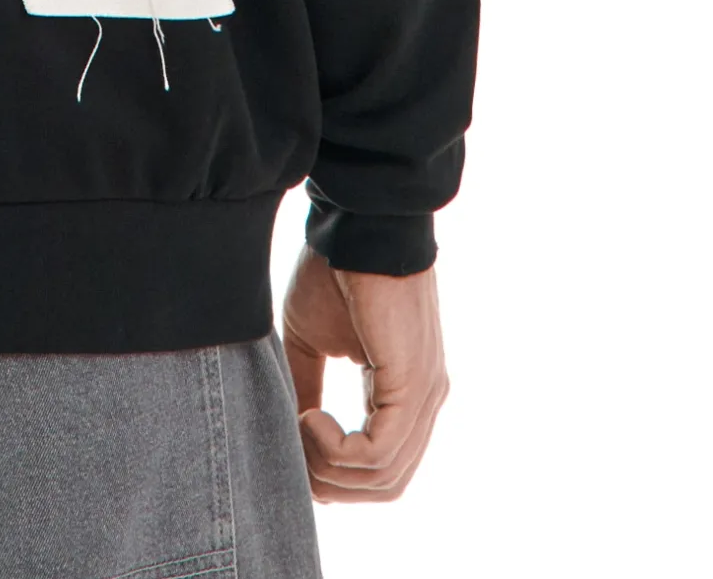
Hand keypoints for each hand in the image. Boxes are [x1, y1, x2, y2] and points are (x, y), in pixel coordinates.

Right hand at [282, 248, 447, 503]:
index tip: (292, 451)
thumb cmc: (335, 271)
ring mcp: (423, 397)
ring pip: (382, 477)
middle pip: (384, 485)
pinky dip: (337, 450)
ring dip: (328, 466)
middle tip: (291, 450)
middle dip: (331, 482)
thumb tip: (289, 435)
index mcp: (404, 394)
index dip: (334, 475)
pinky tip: (310, 416)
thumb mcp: (312, 340)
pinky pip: (379, 452)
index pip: (381, 467)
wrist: (357, 226)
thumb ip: (308, 387)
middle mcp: (423, 403)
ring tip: (297, 425)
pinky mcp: (413, 386)